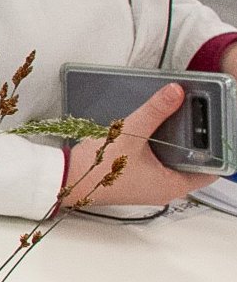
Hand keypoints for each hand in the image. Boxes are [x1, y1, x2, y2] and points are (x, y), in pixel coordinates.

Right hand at [60, 83, 219, 210]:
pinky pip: (157, 163)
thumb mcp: (130, 134)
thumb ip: (154, 111)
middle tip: (195, 119)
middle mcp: (164, 189)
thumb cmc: (96, 170)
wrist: (64, 179)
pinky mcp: (136, 180)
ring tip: (173, 122)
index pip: (211, 170)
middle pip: (192, 163)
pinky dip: (158, 149)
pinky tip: (151, 133)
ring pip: (174, 162)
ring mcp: (149, 185)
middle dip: (194, 142)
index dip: (216, 150)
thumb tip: (175, 92)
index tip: (216, 130)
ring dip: (174, 144)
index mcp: (172, 185)